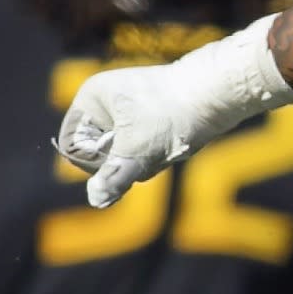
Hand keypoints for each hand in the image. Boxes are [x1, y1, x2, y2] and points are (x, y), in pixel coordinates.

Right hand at [58, 16, 292, 206]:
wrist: (220, 93)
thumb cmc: (174, 113)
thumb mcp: (138, 149)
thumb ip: (114, 176)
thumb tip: (97, 200)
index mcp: (91, 98)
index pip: (72, 146)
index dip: (94, 160)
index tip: (121, 156)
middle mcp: (106, 103)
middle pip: (99, 155)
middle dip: (125, 162)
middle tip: (149, 150)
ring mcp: (128, 112)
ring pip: (123, 158)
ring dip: (144, 162)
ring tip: (166, 144)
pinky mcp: (150, 122)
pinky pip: (142, 153)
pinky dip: (157, 156)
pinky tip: (174, 144)